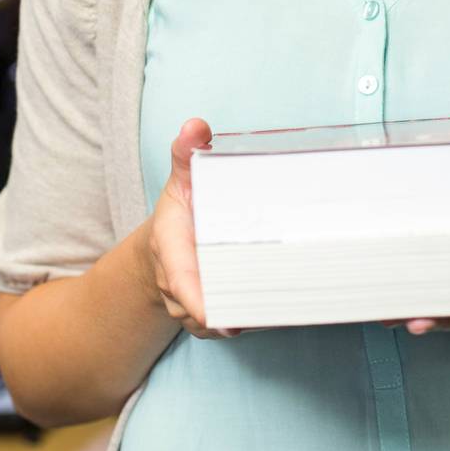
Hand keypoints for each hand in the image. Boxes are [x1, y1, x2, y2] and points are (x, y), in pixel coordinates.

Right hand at [146, 118, 272, 341]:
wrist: (168, 246)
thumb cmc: (182, 211)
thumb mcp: (182, 178)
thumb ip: (188, 153)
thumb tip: (195, 126)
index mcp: (171, 249)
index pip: (179, 279)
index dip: (195, 298)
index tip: (213, 313)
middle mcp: (180, 285)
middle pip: (206, 309)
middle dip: (235, 312)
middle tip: (270, 308)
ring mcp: (195, 307)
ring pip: (221, 323)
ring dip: (248, 317)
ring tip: (282, 306)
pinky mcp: (213, 317)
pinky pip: (232, 325)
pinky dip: (254, 320)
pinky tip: (282, 310)